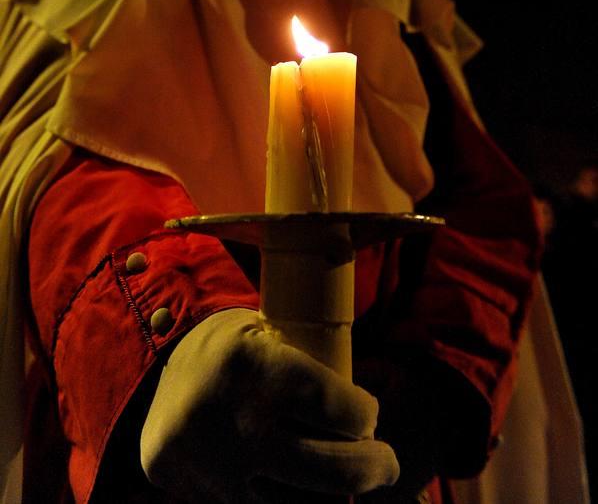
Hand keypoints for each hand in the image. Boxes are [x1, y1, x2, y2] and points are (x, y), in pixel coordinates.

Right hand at [141, 308, 399, 502]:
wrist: (146, 363)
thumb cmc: (226, 344)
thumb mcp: (264, 331)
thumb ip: (307, 362)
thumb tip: (360, 409)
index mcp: (260, 369)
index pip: (343, 411)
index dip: (367, 415)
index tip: (368, 415)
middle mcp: (241, 424)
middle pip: (335, 470)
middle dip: (375, 467)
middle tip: (387, 463)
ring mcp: (216, 469)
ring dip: (335, 497)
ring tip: (348, 482)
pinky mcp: (195, 494)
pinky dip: (287, 503)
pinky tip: (306, 493)